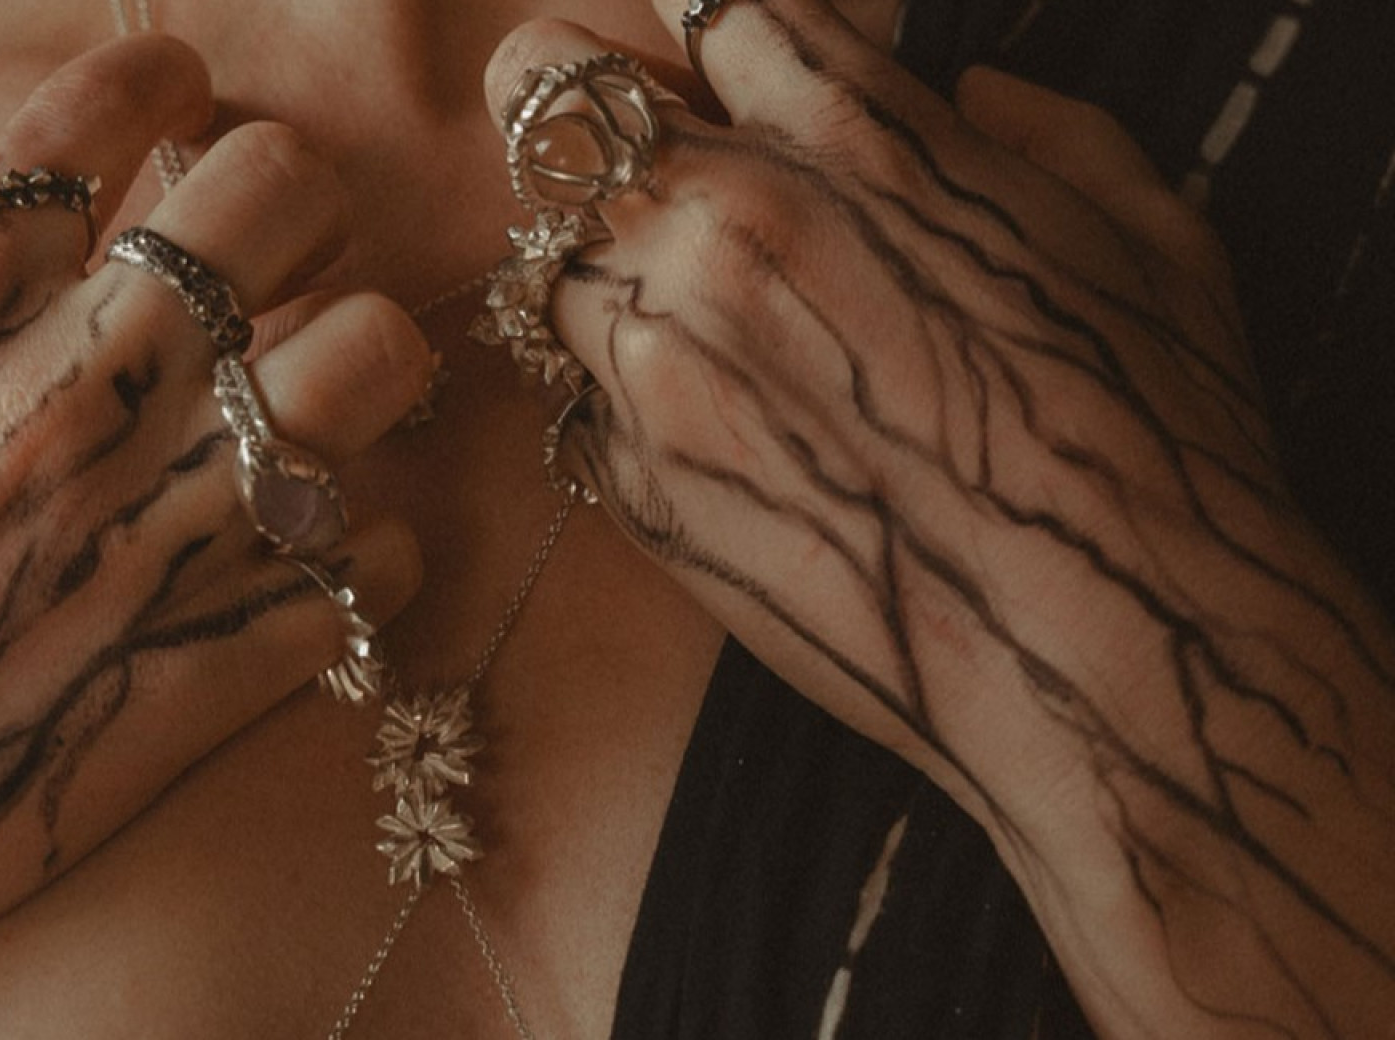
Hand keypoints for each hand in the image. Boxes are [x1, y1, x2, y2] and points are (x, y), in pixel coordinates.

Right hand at [0, 37, 427, 1038]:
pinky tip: (300, 556)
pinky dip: (357, 545)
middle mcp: (80, 391)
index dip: (165, 76)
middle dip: (292, 194)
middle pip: (281, 188)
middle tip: (268, 246)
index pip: (110, 104)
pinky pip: (379, 552)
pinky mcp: (227, 656)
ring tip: (315, 393)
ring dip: (362, 359)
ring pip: (376, 353)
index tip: (178, 100)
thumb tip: (10, 167)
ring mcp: (168, 524)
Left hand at [485, 5, 1392, 1036]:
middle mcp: (722, 227)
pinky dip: (625, 397)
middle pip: (546, 87)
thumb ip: (1041, 130)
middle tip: (635, 152)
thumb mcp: (1142, 235)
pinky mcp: (629, 480)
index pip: (705, 6)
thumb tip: (969, 95)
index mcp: (853, 136)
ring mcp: (655, 359)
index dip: (703, 33)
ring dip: (598, 267)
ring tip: (696, 324)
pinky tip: (720, 433)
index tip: (713, 70)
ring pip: (542, 256)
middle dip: (582, 107)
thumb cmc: (1148, 444)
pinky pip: (578, 397)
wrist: (1100, 655)